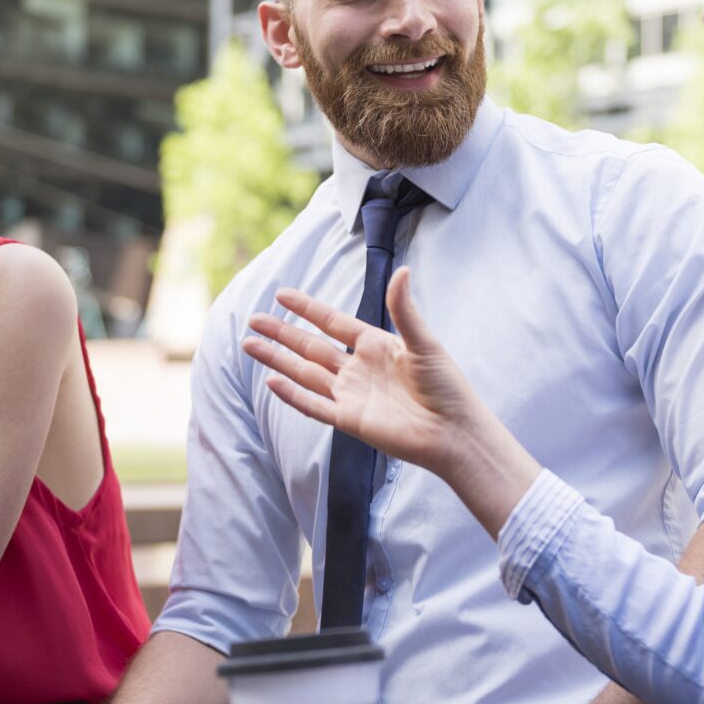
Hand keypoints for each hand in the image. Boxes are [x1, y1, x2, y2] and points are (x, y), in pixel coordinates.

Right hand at [243, 269, 543, 537]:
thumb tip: (401, 271)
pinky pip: (314, 405)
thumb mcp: (424, 343)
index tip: (281, 294)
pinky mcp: (350, 420)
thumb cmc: (446, 387)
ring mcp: (351, 394)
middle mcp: (358, 368)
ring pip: (305, 373)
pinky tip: (271, 382)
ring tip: (249, 345)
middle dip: (282, 333)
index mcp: (376, 345)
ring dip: (277, 360)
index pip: (332, 322)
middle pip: (310, 346)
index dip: (306, 308)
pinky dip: (292, 394)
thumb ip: (404, 310)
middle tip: (253, 319)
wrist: (454, 432)